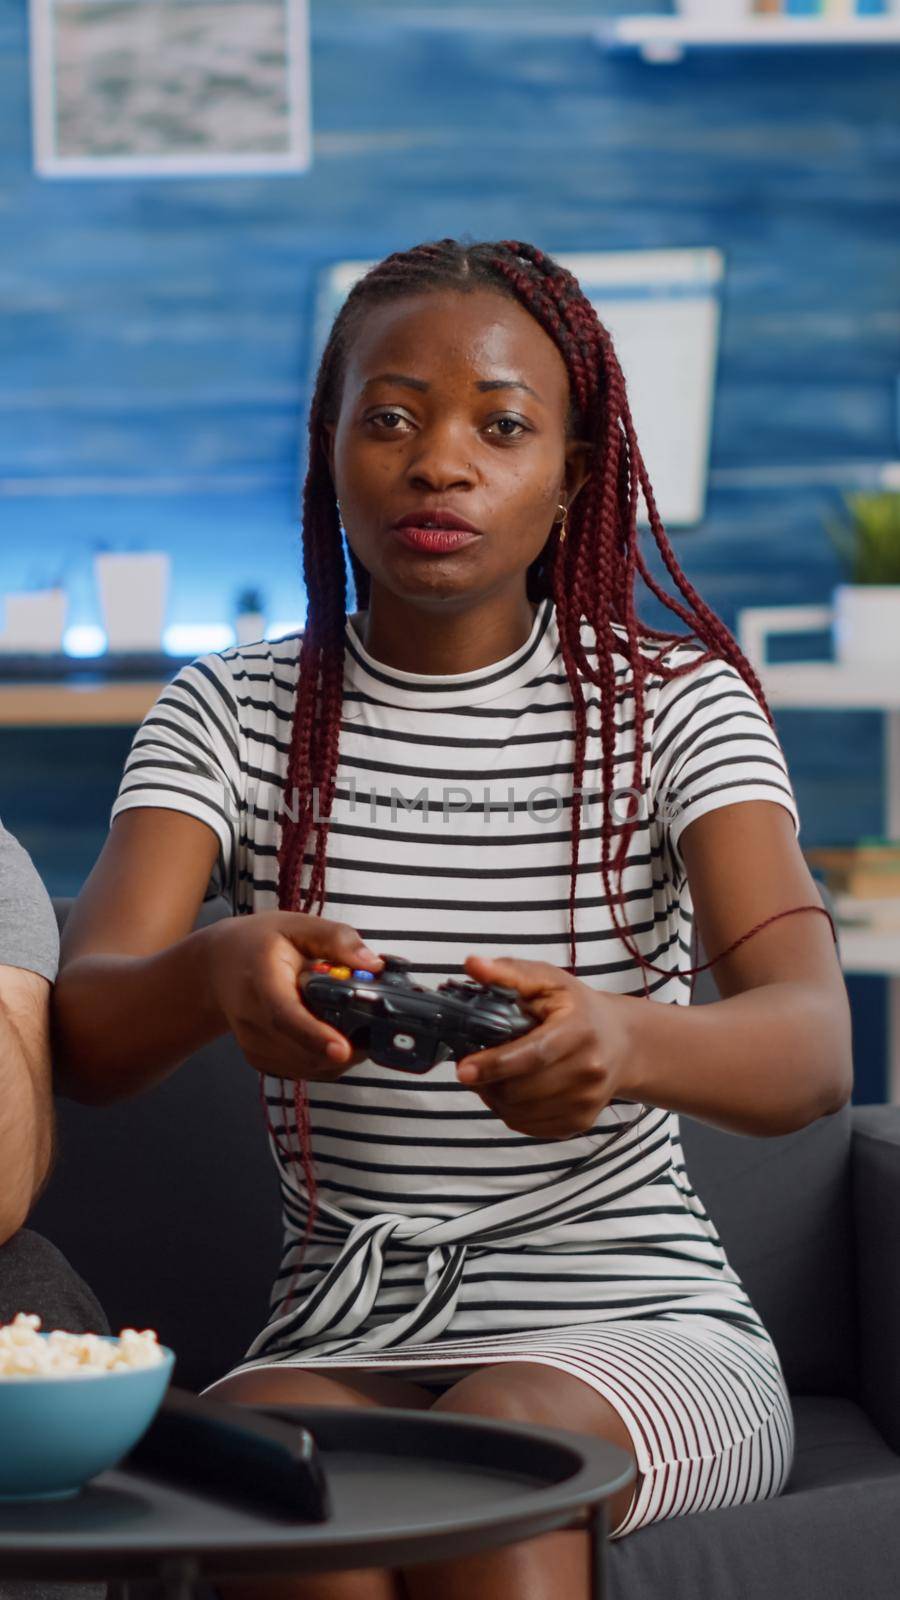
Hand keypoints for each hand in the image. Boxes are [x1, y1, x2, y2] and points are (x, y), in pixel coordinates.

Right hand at [204, 911, 382, 1082]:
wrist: (218, 968)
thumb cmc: (258, 944)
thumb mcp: (297, 926)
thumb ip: (336, 939)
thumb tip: (372, 963)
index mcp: (261, 981)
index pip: (285, 1015)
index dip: (315, 1035)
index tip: (342, 1048)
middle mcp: (251, 1019)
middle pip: (301, 1050)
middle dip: (345, 1048)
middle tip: (373, 1030)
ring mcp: (253, 1044)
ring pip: (306, 1066)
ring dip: (339, 1056)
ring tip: (354, 1027)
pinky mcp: (260, 1059)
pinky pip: (302, 1071)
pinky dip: (325, 1061)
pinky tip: (333, 1036)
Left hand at [455, 954, 636, 1137]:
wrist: (621, 1042)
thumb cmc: (578, 1008)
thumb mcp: (548, 980)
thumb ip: (509, 973)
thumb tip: (473, 964)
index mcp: (580, 1030)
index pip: (533, 1054)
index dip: (495, 1064)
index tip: (463, 1069)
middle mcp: (589, 1070)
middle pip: (522, 1090)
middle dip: (487, 1082)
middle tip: (471, 1068)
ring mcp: (587, 1100)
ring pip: (521, 1113)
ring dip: (494, 1098)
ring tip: (490, 1078)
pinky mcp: (581, 1122)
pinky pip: (529, 1127)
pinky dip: (510, 1112)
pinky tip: (509, 1092)